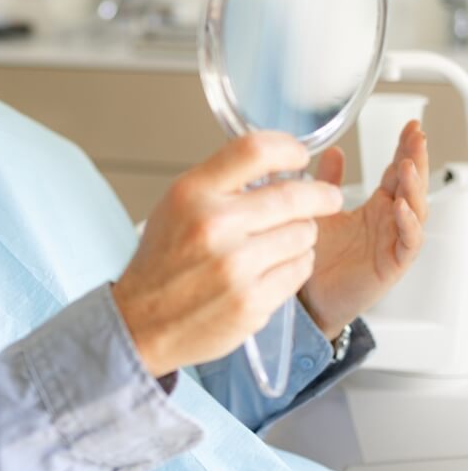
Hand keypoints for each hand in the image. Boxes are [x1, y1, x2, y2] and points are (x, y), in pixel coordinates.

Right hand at [112, 132, 343, 377]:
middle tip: (328, 198)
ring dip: (301, 235)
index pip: (255, 150)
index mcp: (193, 193)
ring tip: (281, 241)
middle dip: (320, 196)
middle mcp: (214, 225)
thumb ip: (223, 182)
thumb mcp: (178, 204)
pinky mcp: (251, 301)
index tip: (300, 156)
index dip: (288, 148)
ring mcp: (235, 266)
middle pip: (294, 195)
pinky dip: (295, 266)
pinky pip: (300, 269)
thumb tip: (277, 165)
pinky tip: (274, 267)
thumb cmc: (162, 262)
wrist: (141, 322)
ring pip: (304, 234)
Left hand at [299, 120, 428, 338]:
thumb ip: (328, 182)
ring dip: (413, 187)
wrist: (309, 299)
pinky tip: (402, 208)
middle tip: (417, 136)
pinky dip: (408, 224)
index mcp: (376, 207)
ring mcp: (393, 242)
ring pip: (416, 211)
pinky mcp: (392, 265)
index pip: (397, 172)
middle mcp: (389, 222)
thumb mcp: (321, 211)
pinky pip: (409, 242)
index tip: (412, 126)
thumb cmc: (317, 258)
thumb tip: (334, 151)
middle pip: (412, 186)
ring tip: (407, 166)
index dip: (406, 149)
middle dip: (416, 159)